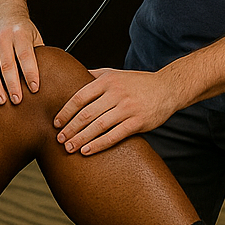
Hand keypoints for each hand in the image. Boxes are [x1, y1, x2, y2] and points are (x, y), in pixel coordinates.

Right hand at [0, 17, 44, 104]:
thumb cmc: (22, 29)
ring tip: (2, 100)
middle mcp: (3, 37)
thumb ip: (37, 54)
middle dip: (12, 85)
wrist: (3, 11)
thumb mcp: (34, 36)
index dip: (30, 73)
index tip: (34, 89)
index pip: (26, 56)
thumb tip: (47, 78)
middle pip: (7, 65)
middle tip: (17, 100)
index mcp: (20, 34)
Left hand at [53, 68, 181, 154]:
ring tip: (69, 148)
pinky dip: (99, 144)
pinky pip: (114, 136)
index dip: (65, 112)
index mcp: (107, 81)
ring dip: (81, 139)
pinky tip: (87, 151)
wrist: (168, 88)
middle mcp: (116, 93)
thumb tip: (71, 76)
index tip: (56, 123)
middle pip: (86, 114)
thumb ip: (94, 76)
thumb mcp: (115, 73)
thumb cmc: (138, 82)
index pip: (79, 97)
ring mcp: (127, 108)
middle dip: (70, 129)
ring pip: (98, 126)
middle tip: (58, 140)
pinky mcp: (138, 122)